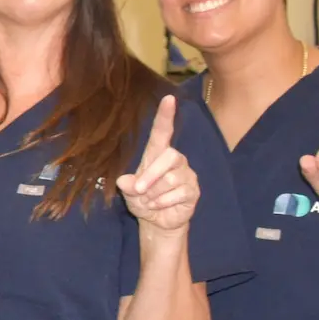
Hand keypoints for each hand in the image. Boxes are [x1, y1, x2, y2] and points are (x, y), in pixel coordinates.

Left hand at [116, 94, 198, 235]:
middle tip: (139, 191)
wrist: (157, 221)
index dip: (165, 116)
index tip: (168, 98)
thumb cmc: (143, 200)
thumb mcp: (129, 193)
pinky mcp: (193, 190)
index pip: (162, 132)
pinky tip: (160, 206)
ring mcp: (186, 174)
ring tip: (150, 201)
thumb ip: (127, 186)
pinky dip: (163, 203)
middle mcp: (175, 160)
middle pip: (169, 156)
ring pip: (172, 179)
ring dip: (155, 194)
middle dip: (151, 175)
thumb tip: (124, 182)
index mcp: (157, 155)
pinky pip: (179, 193)